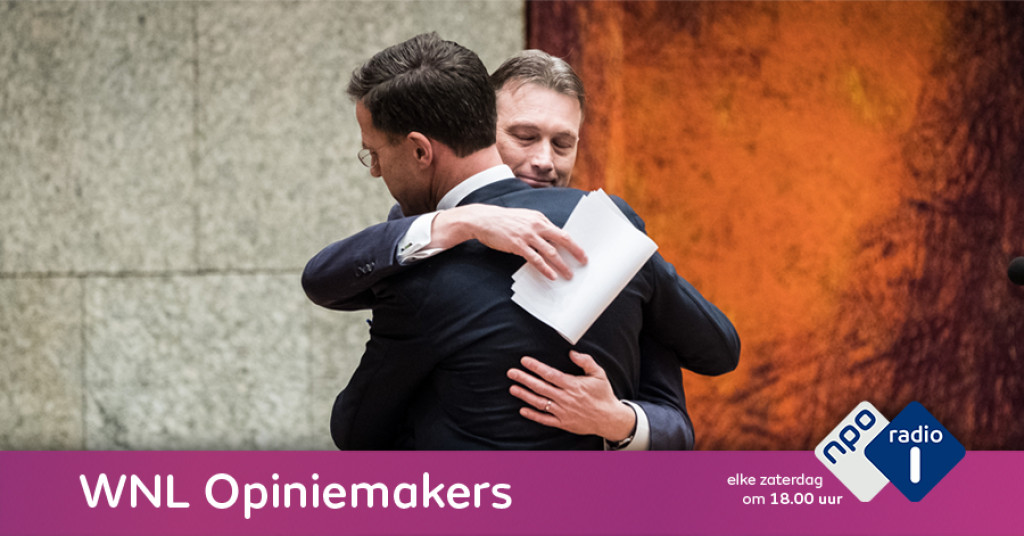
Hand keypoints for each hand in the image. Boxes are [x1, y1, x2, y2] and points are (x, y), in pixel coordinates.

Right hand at [431, 204, 586, 279]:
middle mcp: (536, 225)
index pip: (561, 232)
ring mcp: (527, 235)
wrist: (483, 219)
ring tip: (569, 275)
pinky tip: (552, 276)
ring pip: (550, 252)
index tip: (581, 252)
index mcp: (539, 218)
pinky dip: (545, 268)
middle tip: (584, 262)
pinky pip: (535, 259)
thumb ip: (537, 227)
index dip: (572, 243)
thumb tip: (551, 240)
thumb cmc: (504, 220)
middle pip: (562, 239)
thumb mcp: (524, 218)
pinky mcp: (517, 245)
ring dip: (562, 265)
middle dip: (575, 251)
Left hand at [507, 351, 635, 441]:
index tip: (524, 361)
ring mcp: (563, 411)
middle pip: (540, 387)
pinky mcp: (563, 423)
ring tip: (513, 388)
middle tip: (511, 373)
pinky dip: (533, 415)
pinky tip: (523, 410)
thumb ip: (586, 362)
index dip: (536, 367)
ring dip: (525, 395)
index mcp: (573, 385)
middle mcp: (565, 398)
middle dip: (524, 379)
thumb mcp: (599, 374)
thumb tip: (572, 353)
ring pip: (539, 402)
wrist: (609, 418)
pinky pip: (545, 419)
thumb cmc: (603, 395)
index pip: (550, 374)